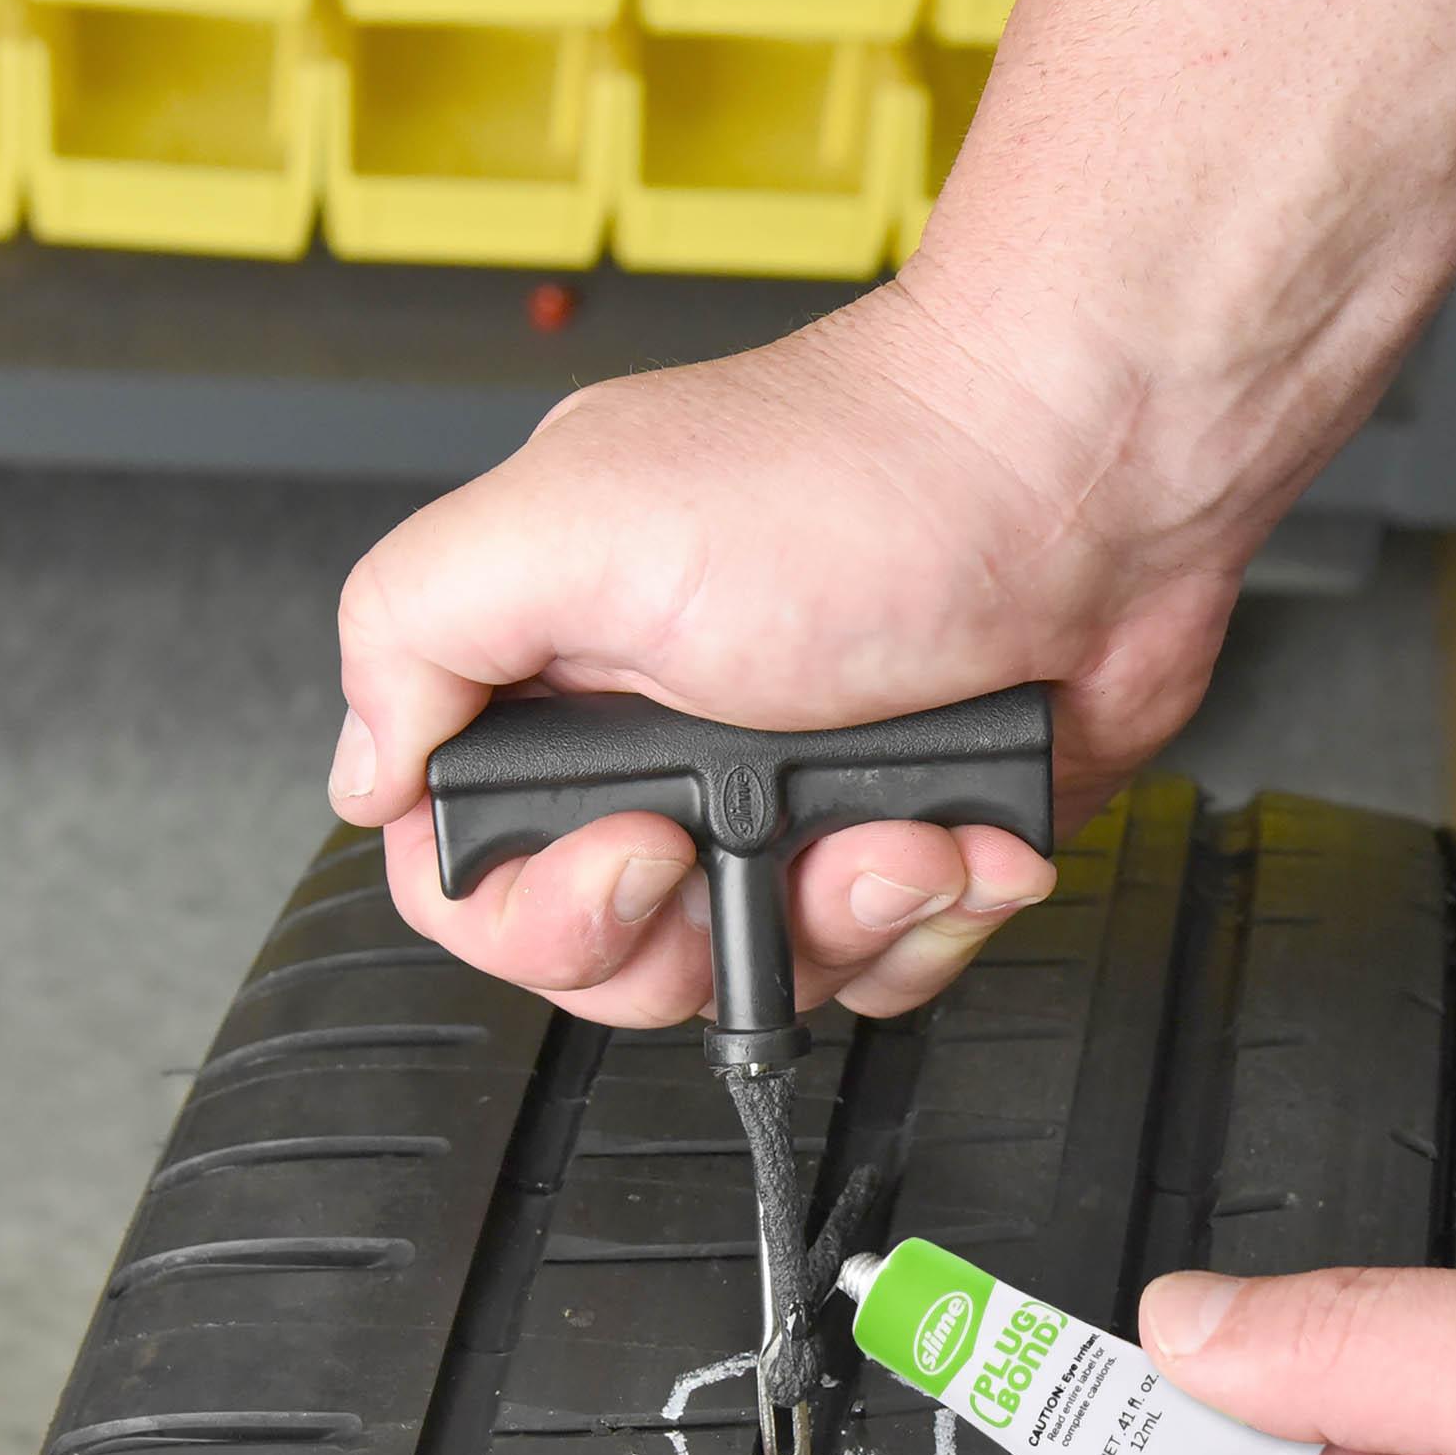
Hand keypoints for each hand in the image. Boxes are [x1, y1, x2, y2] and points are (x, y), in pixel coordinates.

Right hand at [326, 277, 1259, 1029]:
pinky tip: (965, 827)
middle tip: (770, 841)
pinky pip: (884, 964)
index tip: (637, 850)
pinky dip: (938, 912)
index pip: (465, 875)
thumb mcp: (575, 518)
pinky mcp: (899, 841)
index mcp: (558, 682)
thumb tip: (365, 772)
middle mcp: (663, 752)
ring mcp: (787, 806)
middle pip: (611, 956)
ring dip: (846, 920)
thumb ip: (415, 629)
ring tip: (901, 823)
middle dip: (705, 932)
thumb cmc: (866, 480)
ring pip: (761, 976)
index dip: (536, 912)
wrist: (1090, 478)